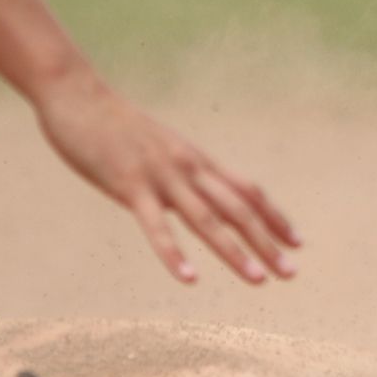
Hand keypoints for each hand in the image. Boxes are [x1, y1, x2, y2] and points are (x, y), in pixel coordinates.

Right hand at [32, 75, 299, 284]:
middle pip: (238, 210)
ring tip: (258, 280)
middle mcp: (189, 168)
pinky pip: (156, 226)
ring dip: (234, 253)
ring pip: (207, 220)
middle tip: (292, 274)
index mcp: (198, 160)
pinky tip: (190, 279)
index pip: (249, 192)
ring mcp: (161, 177)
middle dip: (267, 243)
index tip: (298, 243)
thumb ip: (181, 171)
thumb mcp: (161, 148)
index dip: (275, 217)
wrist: (78, 96)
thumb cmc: (116, 125)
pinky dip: (174, 254)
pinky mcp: (129, 185)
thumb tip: (196, 192)